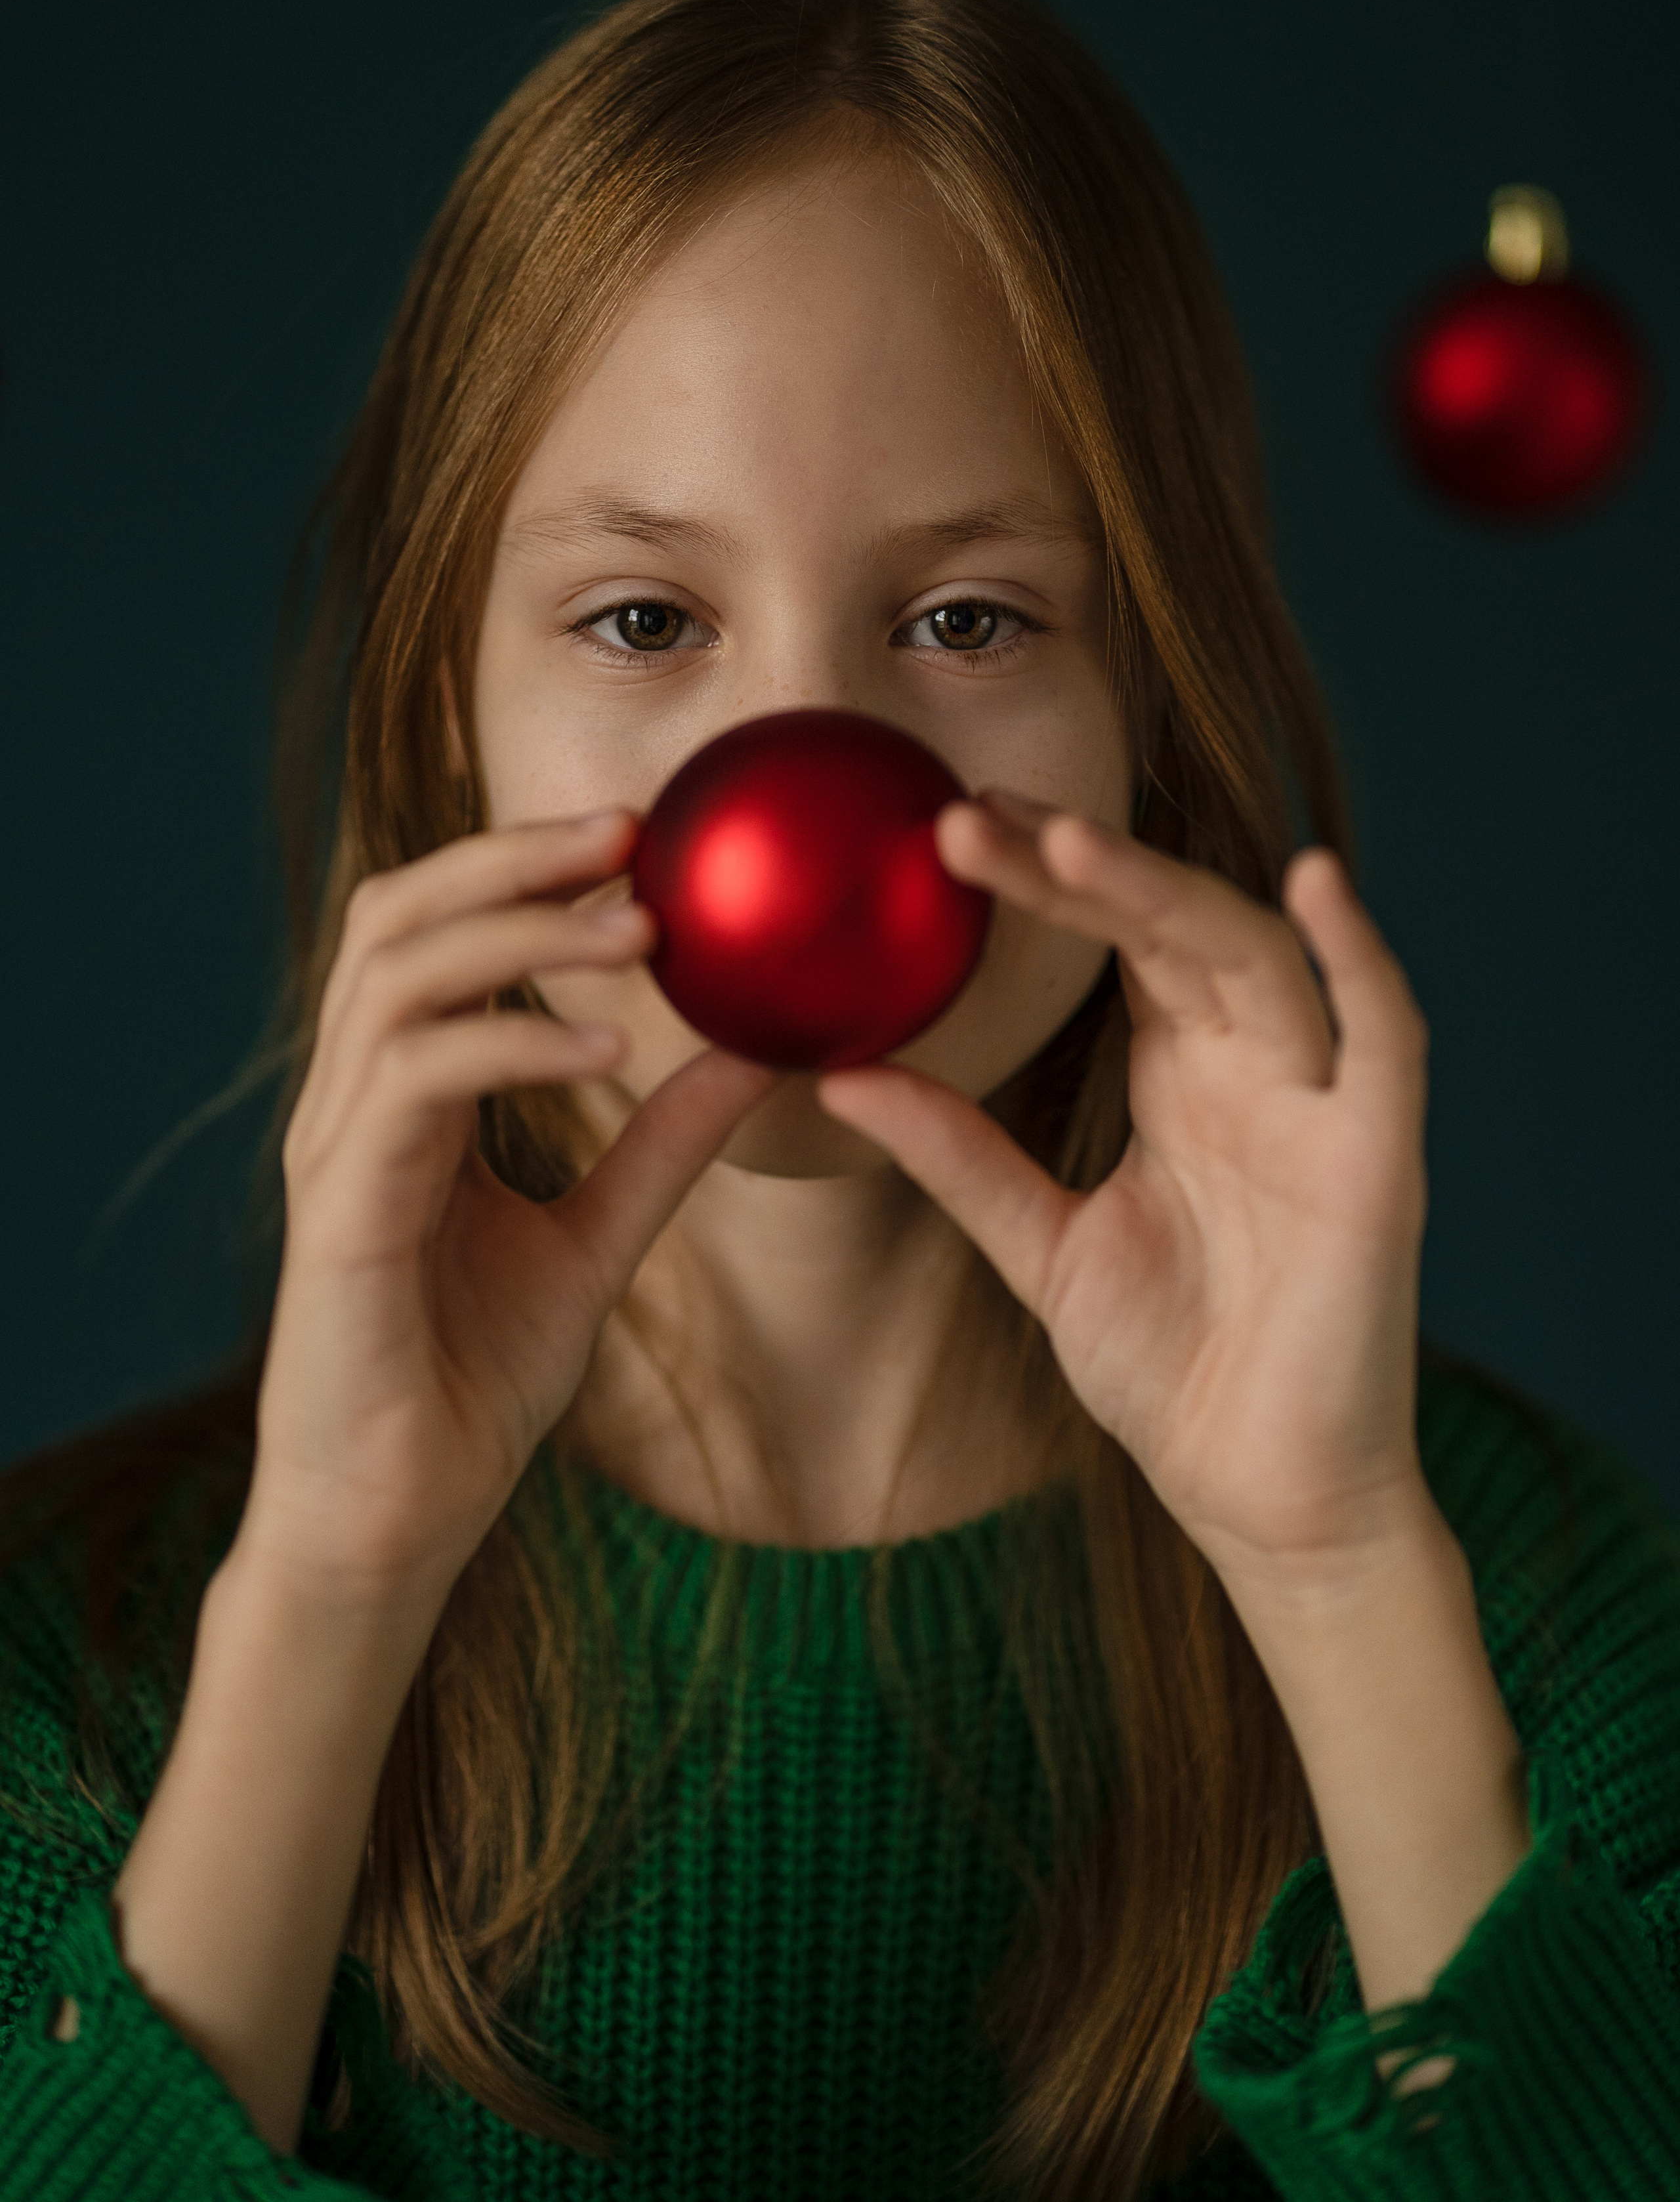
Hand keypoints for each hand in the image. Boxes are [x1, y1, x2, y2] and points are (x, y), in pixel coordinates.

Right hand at [247, 810, 778, 1603]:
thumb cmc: (471, 1383)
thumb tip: (754, 1057)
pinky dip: (512, 1046)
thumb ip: (661, 1147)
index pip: (431, 930)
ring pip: (397, 979)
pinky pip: (416, 1086)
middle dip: (508, 857)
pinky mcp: (341, 1215)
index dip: (518, 866)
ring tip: (639, 930)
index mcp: (397, 1096)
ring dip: (522, 935)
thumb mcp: (596, 1241)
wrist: (397, 1518)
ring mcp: (333, 1152)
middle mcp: (349, 1103)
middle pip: (392, 916)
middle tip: (629, 831)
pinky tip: (609, 1049)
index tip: (636, 836)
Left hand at [816, 793, 1433, 1589]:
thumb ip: (957, 1156)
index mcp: (1182, 1076)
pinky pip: (1388, 1039)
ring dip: (1165, 892)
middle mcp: (1253, 1068)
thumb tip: (840, 1074)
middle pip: (1168, 927)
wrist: (1262, 1499)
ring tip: (1066, 842)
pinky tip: (1314, 881)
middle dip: (1075, 868)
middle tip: (967, 817)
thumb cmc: (1174, 1371)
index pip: (1114, 941)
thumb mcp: (1042, 1248)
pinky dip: (1361, 958)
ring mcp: (1320, 1107)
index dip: (1042, 880)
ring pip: (1253, 957)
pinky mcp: (1379, 1163)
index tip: (949, 825)